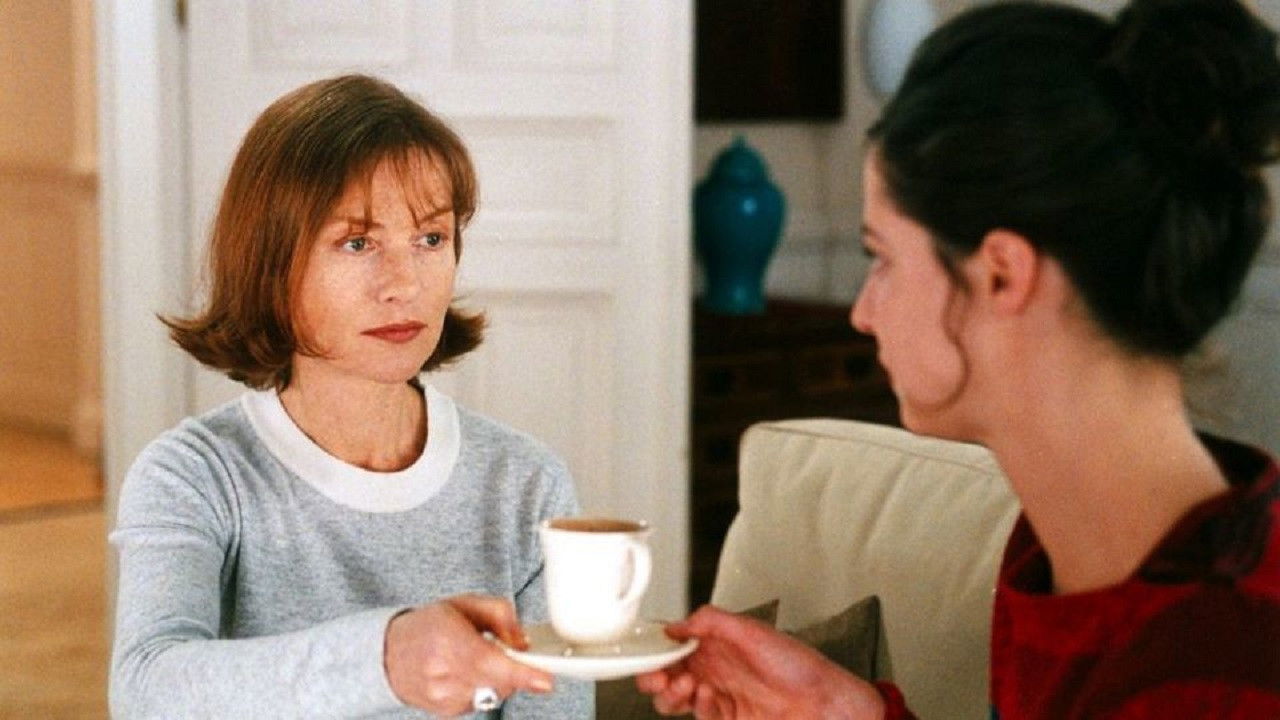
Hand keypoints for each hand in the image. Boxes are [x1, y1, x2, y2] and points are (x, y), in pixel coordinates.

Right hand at [384, 594, 553, 715]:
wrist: (388, 654)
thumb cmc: (428, 626)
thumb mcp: (465, 603)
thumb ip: (501, 614)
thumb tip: (523, 640)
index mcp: (447, 640)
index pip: (491, 661)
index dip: (522, 673)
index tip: (545, 680)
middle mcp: (443, 673)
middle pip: (499, 680)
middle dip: (514, 667)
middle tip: (504, 649)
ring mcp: (444, 697)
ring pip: (495, 693)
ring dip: (498, 677)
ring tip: (476, 658)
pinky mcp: (448, 712)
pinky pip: (483, 702)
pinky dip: (485, 687)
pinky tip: (467, 673)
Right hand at [635, 605, 885, 719]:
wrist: (825, 706)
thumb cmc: (800, 667)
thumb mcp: (753, 631)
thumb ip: (712, 621)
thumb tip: (678, 623)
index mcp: (718, 642)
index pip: (675, 643)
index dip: (657, 648)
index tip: (648, 651)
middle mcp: (716, 668)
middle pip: (667, 673)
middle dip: (654, 674)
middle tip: (658, 675)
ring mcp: (720, 695)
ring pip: (675, 697)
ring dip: (669, 692)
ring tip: (681, 684)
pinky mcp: (727, 719)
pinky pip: (698, 714)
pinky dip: (694, 706)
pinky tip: (703, 695)